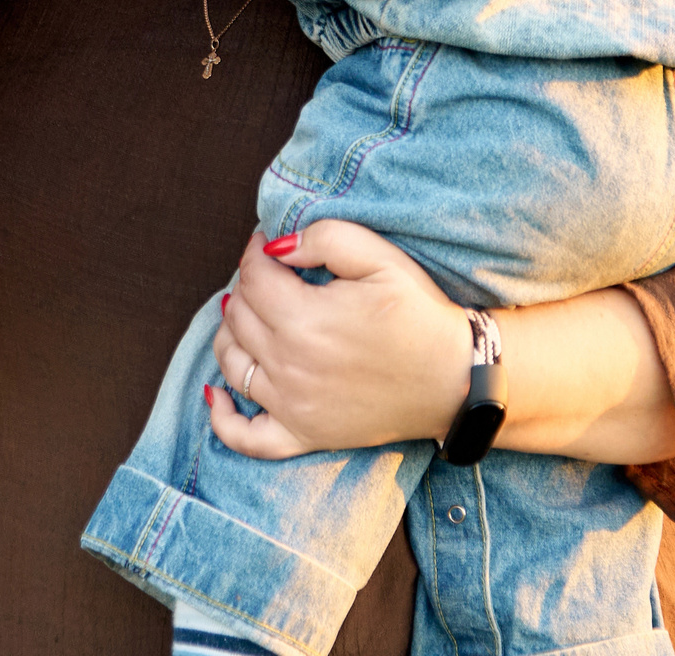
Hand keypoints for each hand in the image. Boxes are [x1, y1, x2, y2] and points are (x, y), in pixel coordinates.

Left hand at [204, 220, 470, 460]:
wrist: (457, 380)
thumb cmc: (420, 315)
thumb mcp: (381, 258)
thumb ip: (324, 238)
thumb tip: (276, 246)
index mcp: (304, 319)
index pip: (253, 275)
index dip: (256, 251)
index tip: (269, 244)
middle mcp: (289, 364)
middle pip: (238, 314)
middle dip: (248, 286)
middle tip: (272, 276)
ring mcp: (292, 405)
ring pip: (231, 362)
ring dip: (231, 333)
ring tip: (252, 315)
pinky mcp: (303, 435)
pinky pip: (245, 436)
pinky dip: (223, 417)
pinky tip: (217, 393)